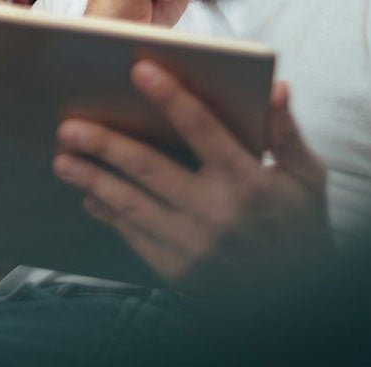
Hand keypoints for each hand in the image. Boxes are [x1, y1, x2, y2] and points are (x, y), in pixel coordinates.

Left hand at [52, 61, 329, 287]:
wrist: (299, 301)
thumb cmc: (301, 227)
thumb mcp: (307, 178)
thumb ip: (286, 133)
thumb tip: (275, 87)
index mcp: (248, 181)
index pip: (203, 130)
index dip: (171, 97)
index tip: (139, 69)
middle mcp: (217, 214)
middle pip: (150, 169)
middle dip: (105, 145)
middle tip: (69, 125)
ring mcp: (194, 247)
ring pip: (132, 205)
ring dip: (93, 180)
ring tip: (62, 159)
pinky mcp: (179, 272)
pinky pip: (134, 237)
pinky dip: (109, 214)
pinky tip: (89, 195)